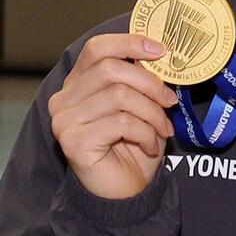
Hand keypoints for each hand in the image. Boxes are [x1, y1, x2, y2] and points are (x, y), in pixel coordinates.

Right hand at [48, 35, 177, 200]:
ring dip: (152, 113)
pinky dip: (146, 133)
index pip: (98, 49)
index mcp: (78, 84)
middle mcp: (64, 99)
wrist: (126, 193)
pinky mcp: (73, 141)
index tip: (162, 50)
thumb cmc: (133, 148)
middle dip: (151, 84)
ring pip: (121, 96)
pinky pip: (122, 123)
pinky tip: (151, 146)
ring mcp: (65, 120)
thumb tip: (161, 54)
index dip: (130, 43)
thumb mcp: (142, 107)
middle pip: (112, 70)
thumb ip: (142, 81)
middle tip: (171, 102)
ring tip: (162, 129)